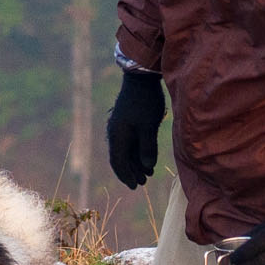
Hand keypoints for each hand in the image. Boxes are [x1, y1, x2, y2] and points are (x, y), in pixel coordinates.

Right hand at [105, 70, 165, 188]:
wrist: (141, 79)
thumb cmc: (145, 102)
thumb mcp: (148, 125)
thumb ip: (147, 147)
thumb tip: (147, 166)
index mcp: (117, 135)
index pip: (118, 161)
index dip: (126, 175)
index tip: (136, 186)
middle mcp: (116, 133)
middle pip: (121, 158)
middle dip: (131, 172)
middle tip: (143, 183)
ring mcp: (121, 127)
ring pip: (126, 151)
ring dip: (135, 163)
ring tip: (148, 173)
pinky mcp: (127, 122)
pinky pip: (130, 143)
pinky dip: (137, 153)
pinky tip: (147, 158)